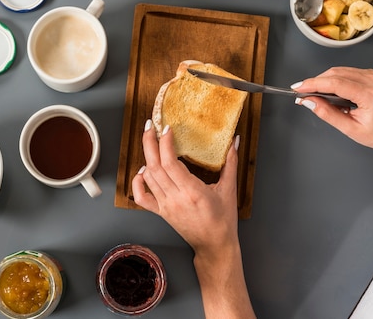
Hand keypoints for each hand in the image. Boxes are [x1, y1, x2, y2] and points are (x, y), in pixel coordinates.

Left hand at [131, 121, 254, 317]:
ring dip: (146, 157)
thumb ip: (230, 163)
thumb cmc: (223, 220)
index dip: (166, 143)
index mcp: (192, 192)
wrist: (215, 246)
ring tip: (150, 141)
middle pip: (155, 166)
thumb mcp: (230, 189)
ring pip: (148, 178)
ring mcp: (166, 206)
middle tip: (150, 126)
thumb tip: (235, 141)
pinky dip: (138, 182)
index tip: (167, 129)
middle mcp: (175, 199)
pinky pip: (141, 197)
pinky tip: (142, 170)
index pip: (171, 163)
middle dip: (150, 143)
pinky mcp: (161, 213)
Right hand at [291, 67, 372, 158]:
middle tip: (302, 95)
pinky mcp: (370, 75)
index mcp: (370, 95)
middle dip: (314, 82)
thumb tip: (308, 102)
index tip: (298, 88)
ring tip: (314, 96)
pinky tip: (329, 93)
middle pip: (334, 73)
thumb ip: (327, 114)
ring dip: (322, 81)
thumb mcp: (351, 129)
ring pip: (338, 71)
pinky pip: (345, 72)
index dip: (312, 84)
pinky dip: (332, 80)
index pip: (334, 83)